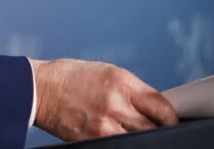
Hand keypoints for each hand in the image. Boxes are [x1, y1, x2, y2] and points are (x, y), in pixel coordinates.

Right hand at [30, 58, 178, 140]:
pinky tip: (122, 139)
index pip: (160, 105)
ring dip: (142, 138)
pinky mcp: (92, 141)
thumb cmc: (71, 77)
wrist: (40, 88)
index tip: (173, 121)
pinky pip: (118, 147)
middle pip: (152, 128)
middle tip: (160, 131)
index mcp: (121, 81)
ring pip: (138, 141)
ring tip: (140, 135)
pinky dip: (124, 144)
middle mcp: (115, 104)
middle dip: (159, 131)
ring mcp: (104, 126)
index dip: (171, 117)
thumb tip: (152, 108)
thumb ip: (130, 90)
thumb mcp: (106, 72)